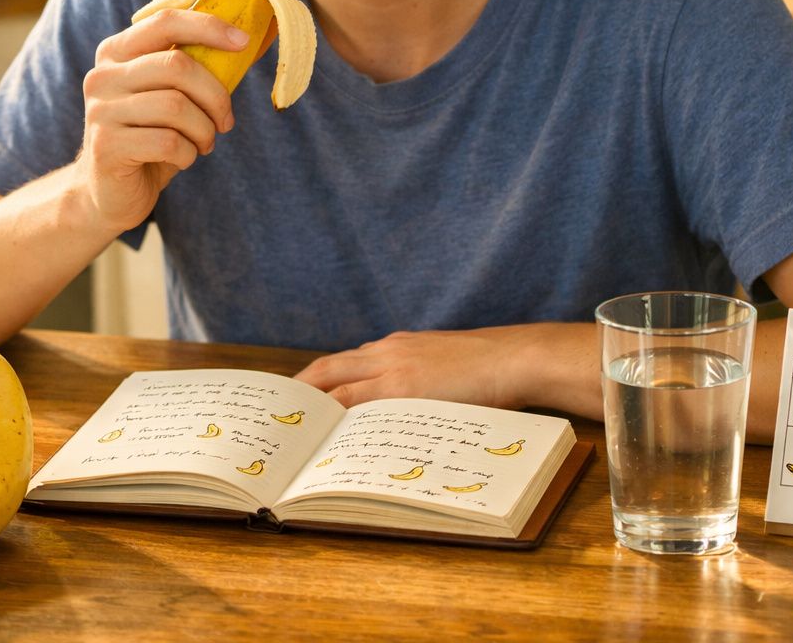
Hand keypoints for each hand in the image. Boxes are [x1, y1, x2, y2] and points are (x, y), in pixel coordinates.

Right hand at [76, 9, 248, 231]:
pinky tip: (182, 158)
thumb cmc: (151, 138)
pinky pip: (168, 142)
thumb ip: (199, 68)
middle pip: (177, 67)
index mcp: (117, 52)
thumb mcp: (173, 97)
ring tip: (203, 143)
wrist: (108, 193)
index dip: (208, 27)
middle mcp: (102, 76)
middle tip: (225, 121)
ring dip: (204, 130)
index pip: (165, 22)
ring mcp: (100, 111)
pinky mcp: (106, 146)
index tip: (243, 41)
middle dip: (215, 96)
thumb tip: (255, 37)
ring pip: (176, 106)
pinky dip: (188, 153)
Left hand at [296, 323, 601, 418]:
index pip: (340, 362)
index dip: (313, 380)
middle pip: (325, 369)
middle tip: (278, 418)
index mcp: (394, 346)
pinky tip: (328, 446)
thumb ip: (411, 375)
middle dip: (297, 393)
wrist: (514, 357)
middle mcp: (386, 353)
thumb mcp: (438, 362)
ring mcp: (394, 371)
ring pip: (337, 390)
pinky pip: (360, 409)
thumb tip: (389, 405)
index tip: (294, 398)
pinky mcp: (405, 390)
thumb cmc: (485, 366)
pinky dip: (340, 426)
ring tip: (293, 439)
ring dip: (313, 414)